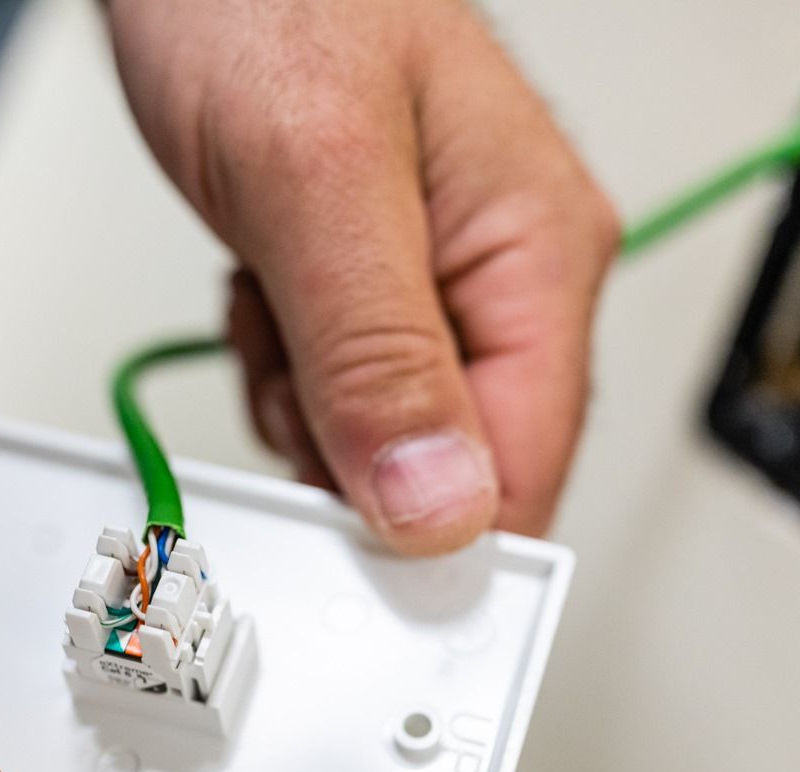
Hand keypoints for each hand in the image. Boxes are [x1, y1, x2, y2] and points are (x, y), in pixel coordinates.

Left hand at [109, 0, 617, 552]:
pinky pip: (328, 397)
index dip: (444, 539)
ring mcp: (430, 290)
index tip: (360, 563)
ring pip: (376, 443)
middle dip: (350, 454)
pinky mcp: (367, 293)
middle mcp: (498, 281)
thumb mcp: (315, 179)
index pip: (526, 466)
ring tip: (273, 301)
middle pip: (447, 467)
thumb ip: (377, 356)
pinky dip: (278, 372)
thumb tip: (436, 506)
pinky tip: (263, 297)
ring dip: (301, 406)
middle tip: (294, 371)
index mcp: (536, 255)